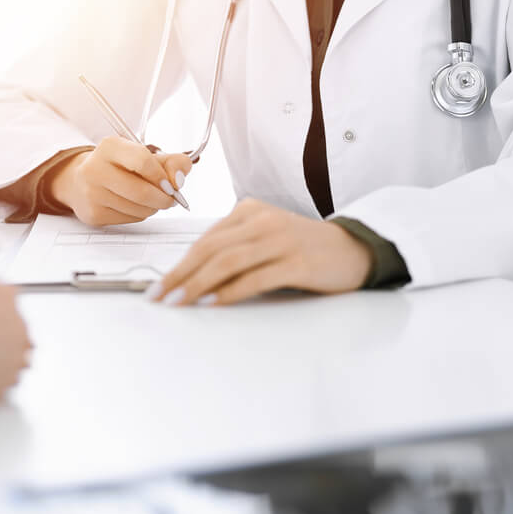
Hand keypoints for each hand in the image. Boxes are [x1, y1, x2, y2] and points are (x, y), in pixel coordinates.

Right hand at [49, 137, 192, 226]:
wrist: (81, 181)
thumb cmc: (119, 167)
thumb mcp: (145, 155)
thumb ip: (171, 162)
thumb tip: (179, 180)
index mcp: (110, 147)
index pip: (143, 161)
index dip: (163, 176)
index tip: (171, 184)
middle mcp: (95, 168)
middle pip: (142, 192)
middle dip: (164, 199)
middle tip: (171, 199)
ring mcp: (92, 193)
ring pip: (139, 209)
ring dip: (153, 208)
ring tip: (152, 200)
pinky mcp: (93, 214)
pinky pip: (130, 219)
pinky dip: (140, 215)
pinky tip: (135, 206)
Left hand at [148, 199, 372, 306]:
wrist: (353, 249)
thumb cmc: (304, 248)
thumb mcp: (265, 236)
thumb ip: (235, 247)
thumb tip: (192, 276)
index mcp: (250, 211)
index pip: (206, 239)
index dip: (178, 263)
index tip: (159, 285)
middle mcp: (263, 221)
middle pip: (211, 249)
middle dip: (180, 275)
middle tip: (158, 296)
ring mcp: (281, 240)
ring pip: (227, 262)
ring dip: (198, 284)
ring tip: (178, 302)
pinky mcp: (297, 262)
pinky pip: (255, 278)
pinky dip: (230, 292)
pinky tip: (213, 303)